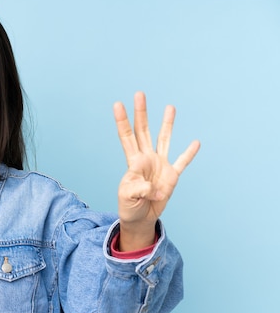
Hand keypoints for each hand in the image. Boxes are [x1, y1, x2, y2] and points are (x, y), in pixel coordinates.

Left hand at [114, 91, 199, 250]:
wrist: (140, 219)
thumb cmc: (129, 206)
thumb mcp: (128, 197)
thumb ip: (138, 189)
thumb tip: (153, 187)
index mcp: (133, 162)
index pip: (126, 137)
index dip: (122, 121)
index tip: (117, 104)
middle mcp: (146, 159)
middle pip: (143, 131)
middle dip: (141, 113)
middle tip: (139, 94)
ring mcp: (160, 165)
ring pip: (164, 139)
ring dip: (167, 124)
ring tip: (170, 107)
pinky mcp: (172, 176)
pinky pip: (182, 162)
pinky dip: (189, 153)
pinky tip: (196, 142)